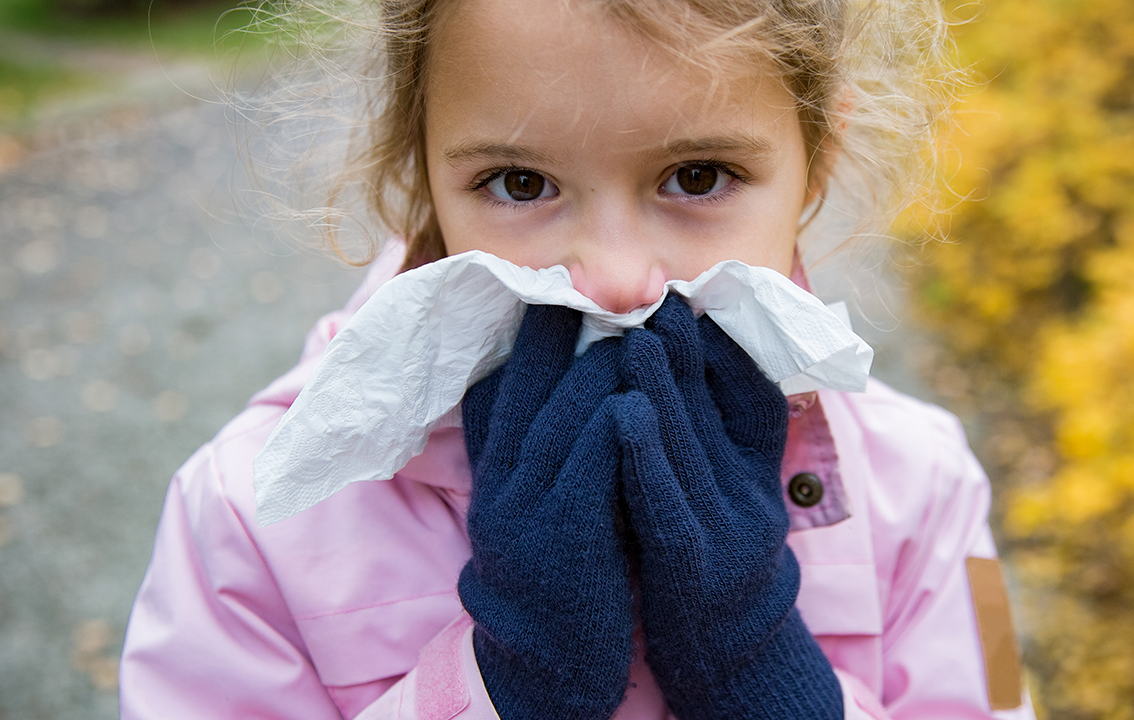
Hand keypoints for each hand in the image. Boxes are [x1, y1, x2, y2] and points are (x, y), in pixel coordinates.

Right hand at [458, 304, 632, 719]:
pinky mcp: (563, 536)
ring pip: (559, 415)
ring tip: (630, 318)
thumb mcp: (533, 504)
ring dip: (597, 363)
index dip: (528, 332)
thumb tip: (565, 384)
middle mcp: (502, 481)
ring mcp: (526, 508)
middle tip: (592, 276)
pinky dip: (612, 421)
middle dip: (558, 326)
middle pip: (523, 385)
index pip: (500, 382)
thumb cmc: (560, 566)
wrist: (549, 658)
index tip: (554, 281)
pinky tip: (637, 391)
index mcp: (496, 469)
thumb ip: (541, 448)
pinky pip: (587, 463)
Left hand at [614, 295, 842, 719]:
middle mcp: (751, 498)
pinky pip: (666, 505)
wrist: (728, 657)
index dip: (723, 344)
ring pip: (692, 448)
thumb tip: (685, 364)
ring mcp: (725, 534)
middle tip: (658, 292)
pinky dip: (647, 455)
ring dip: (665, 386)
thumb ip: (715, 436)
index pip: (754, 396)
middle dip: (687, 348)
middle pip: (719, 412)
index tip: (690, 296)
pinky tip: (623, 413)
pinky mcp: (690, 568)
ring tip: (636, 332)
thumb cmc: (710, 560)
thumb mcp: (727, 496)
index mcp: (759, 475)